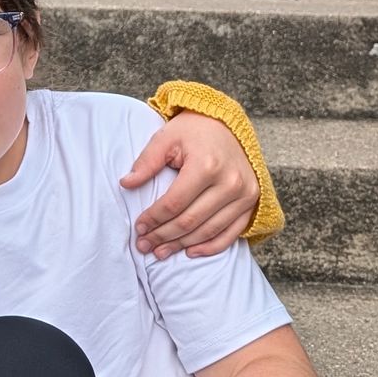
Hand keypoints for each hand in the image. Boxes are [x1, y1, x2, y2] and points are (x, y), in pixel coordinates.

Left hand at [127, 111, 260, 256]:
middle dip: (163, 236)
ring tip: (161, 252)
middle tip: (144, 245)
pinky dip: (211, 247)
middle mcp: (229, 182)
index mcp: (206, 165)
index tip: (139, 228)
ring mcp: (244, 194)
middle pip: (190, 220)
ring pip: (208, 231)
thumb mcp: (166, 138)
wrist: (227, 124)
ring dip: (183, 245)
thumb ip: (146, 162)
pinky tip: (191, 252)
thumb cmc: (193, 130)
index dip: (154, 219)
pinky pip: (231, 233)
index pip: (174, 203)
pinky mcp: (251, 202)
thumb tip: (126, 184)